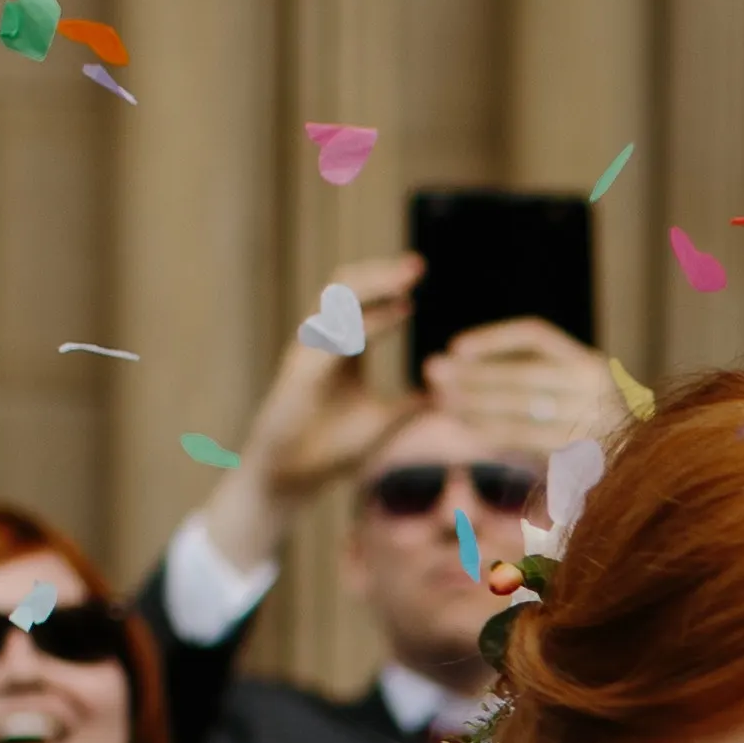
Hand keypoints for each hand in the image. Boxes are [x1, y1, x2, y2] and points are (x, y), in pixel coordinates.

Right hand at [191, 253, 432, 573]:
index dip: (391, 286)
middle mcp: (323, 341)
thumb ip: (413, 406)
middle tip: (417, 265)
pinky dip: (366, 322)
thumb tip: (449, 398)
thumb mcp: (385, 423)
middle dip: (382, 273)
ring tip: (406, 280)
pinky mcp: (302, 370)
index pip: (365, 302)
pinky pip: (335, 335)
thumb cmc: (332, 449)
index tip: (421, 275)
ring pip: (336, 300)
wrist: (294, 477)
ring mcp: (309, 352)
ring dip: (374, 286)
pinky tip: (396, 315)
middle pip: (349, 288)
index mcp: (342, 349)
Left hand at [424, 314, 626, 459]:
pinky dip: (493, 430)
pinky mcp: (585, 456)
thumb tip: (459, 366)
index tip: (456, 346)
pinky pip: (526, 439)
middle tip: (431, 371)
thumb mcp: (573, 394)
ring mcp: (593, 422)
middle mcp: (597, 387)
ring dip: (474, 402)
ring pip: (520, 408)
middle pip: (521, 373)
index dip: (493, 338)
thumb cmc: (593, 432)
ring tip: (439, 400)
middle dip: (471, 372)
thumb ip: (531, 379)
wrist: (646, 478)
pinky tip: (467, 426)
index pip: (535, 336)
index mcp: (592, 363)